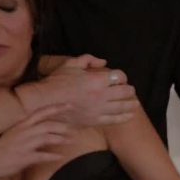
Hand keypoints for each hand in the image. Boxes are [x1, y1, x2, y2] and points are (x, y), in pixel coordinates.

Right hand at [0, 104, 73, 179]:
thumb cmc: (3, 150)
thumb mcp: (14, 134)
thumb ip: (28, 128)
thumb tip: (45, 126)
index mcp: (21, 125)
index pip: (40, 112)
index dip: (56, 108)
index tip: (70, 105)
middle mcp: (22, 132)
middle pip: (47, 125)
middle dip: (63, 127)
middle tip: (74, 131)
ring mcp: (23, 145)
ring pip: (47, 138)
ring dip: (61, 140)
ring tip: (71, 142)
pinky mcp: (24, 157)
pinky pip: (43, 155)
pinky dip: (53, 156)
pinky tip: (60, 156)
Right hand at [15, 54, 137, 126]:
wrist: (44, 103)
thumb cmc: (57, 82)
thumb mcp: (71, 63)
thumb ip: (88, 59)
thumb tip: (103, 62)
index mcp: (96, 79)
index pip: (118, 76)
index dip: (122, 76)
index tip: (120, 77)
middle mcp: (100, 95)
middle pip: (124, 92)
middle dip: (129, 90)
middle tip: (130, 90)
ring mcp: (98, 109)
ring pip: (122, 107)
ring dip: (131, 104)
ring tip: (135, 104)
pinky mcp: (93, 120)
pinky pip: (113, 120)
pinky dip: (123, 118)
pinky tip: (129, 116)